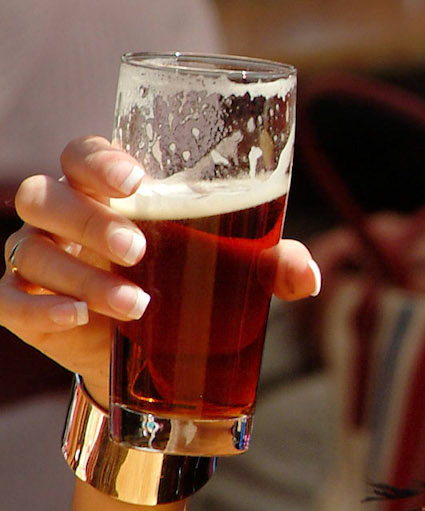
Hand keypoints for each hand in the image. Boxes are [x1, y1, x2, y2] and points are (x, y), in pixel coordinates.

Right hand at [0, 136, 320, 405]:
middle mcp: (63, 217)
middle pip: (46, 196)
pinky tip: (75, 318)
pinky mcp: (24, 306)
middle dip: (90, 220)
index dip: (98, 160)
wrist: (153, 356)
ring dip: (81, 276)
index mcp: (106, 190)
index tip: (134, 182)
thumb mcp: (234, 269)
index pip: (81, 154)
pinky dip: (37, 306)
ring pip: (29, 248)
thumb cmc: (189, 282)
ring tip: (136, 304)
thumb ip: (270, 261)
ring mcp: (39, 260)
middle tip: (139, 249)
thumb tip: (309, 276)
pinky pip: (8, 298)